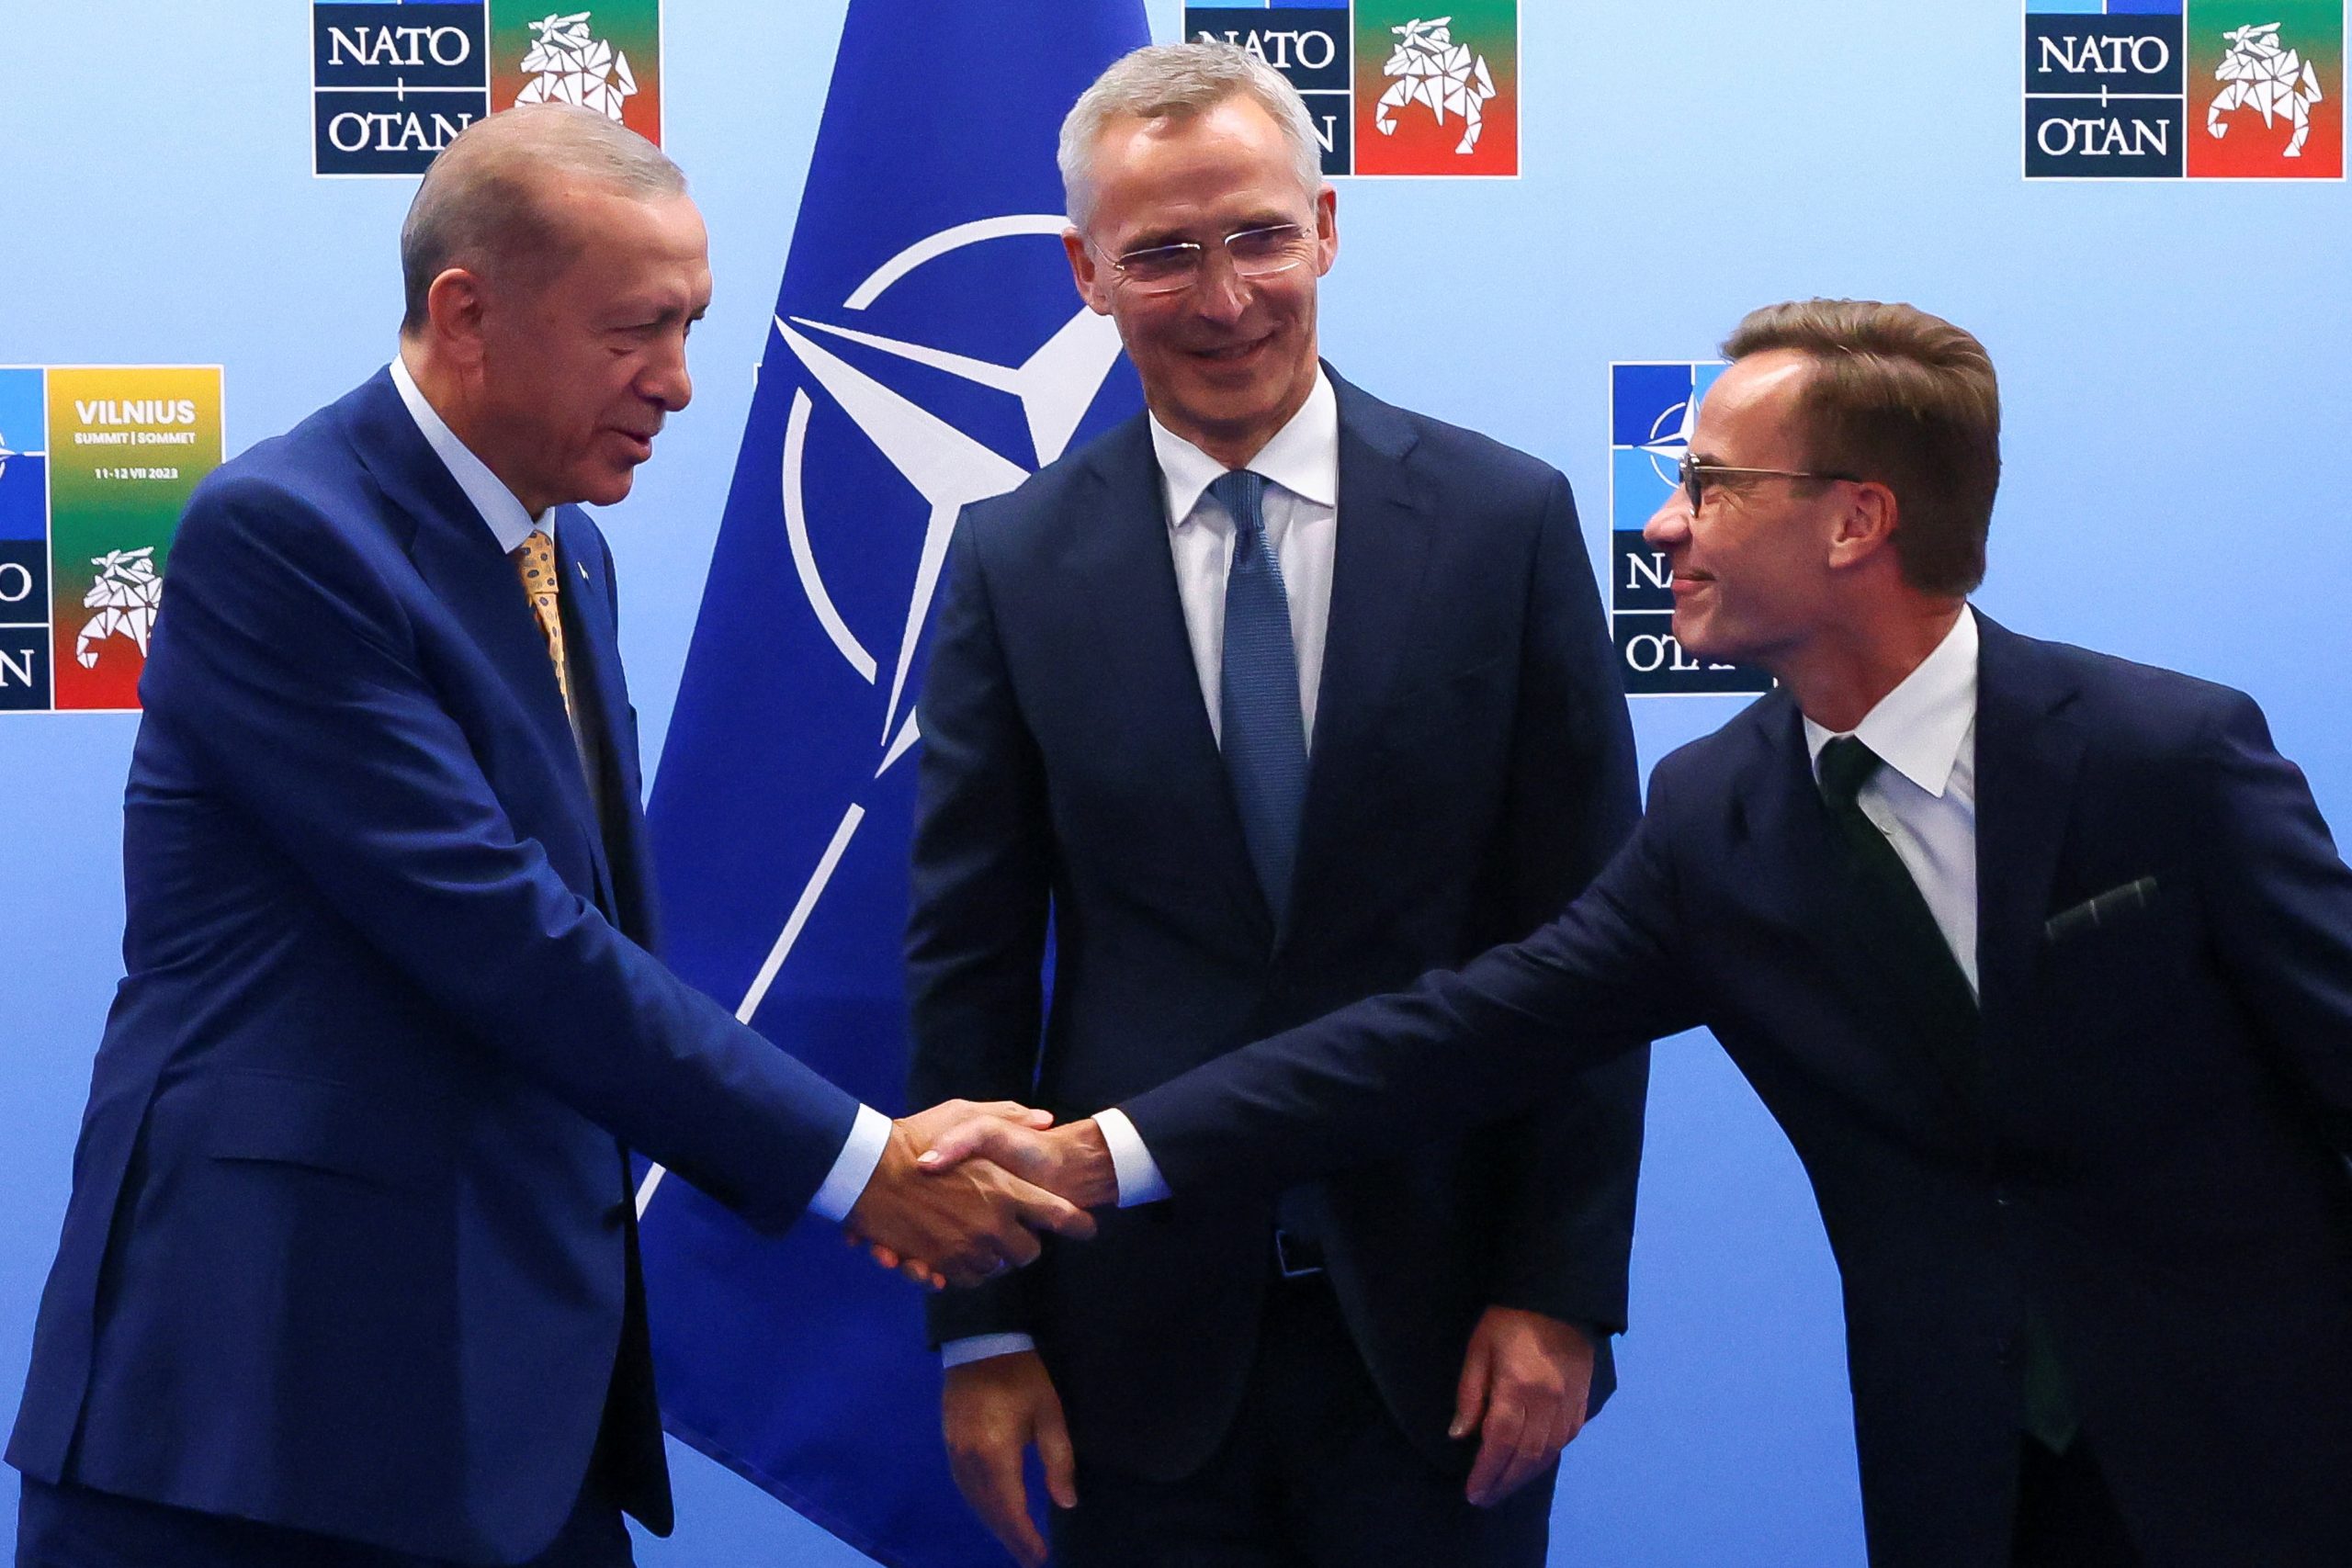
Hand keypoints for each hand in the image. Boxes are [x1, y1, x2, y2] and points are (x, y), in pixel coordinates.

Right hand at [845, 1103, 1095, 1289]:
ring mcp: (966, 1248)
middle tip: (1017, 1233)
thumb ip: (1009, 1116)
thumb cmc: (915, 1137)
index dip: (1078, 1224)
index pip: (1059, 1216)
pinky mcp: (940, 1265)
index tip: (1087, 1228)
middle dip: (1026, 1245)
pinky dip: (967, 1270)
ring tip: (982, 1239)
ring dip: (995, 1258)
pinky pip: (967, 1280)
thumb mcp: (964, 1114)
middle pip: (1030, 1253)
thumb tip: (1044, 1119)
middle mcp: (992, 1225)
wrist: (866, 1170)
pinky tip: (960, 1251)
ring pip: (997, 1269)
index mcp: (1006, 1189)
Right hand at [943, 1351, 1075, 1567]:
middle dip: (1010, 1537)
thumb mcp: (1050, 1414)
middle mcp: (970, 1459)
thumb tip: (1066, 1502)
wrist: (981, 1342)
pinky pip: (964, 1487)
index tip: (1039, 1558)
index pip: (1010, 1508)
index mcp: (996, 1452)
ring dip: (994, 1524)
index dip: (1024, 1537)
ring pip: (974, 1501)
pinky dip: (980, 1506)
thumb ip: (1058, 1460)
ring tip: (1016, 1541)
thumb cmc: (1023, 1376)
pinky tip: (994, 1511)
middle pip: (989, 1510)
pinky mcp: (950, 1443)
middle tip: (1030, 1558)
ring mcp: (955, 1451)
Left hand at [1450, 1306, 1594, 1506]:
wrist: (1558, 1296)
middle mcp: (1548, 1402)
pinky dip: (1547, 1458)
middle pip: (1526, 1456)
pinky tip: (1532, 1465)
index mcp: (1518, 1388)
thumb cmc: (1508, 1319)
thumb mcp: (1478, 1350)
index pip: (1500, 1443)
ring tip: (1504, 1487)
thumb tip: (1459, 1436)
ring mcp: (1570, 1403)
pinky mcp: (1582, 1401)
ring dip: (1524, 1476)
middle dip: (1503, 1482)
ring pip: (1548, 1453)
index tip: (1473, 1492)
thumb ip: (1470, 1395)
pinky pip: (1565, 1440)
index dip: (1486, 1473)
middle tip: (1485, 1498)